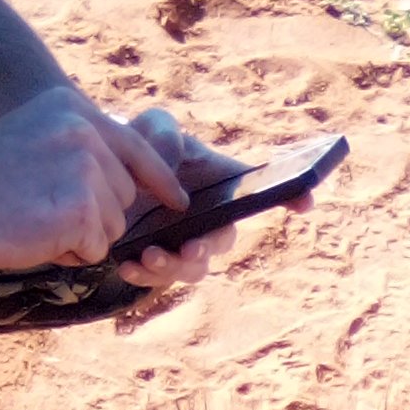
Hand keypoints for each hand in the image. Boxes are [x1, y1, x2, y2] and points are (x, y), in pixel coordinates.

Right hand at [0, 86, 188, 271]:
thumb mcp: (32, 141)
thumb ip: (76, 151)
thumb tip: (126, 186)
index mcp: (71, 106)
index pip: (134, 147)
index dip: (159, 180)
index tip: (179, 201)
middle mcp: (85, 129)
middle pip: (124, 196)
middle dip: (91, 217)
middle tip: (36, 210)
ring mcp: (86, 166)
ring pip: (113, 226)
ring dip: (79, 237)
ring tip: (32, 220)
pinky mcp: (82, 207)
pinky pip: (96, 249)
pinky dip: (68, 254)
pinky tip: (32, 235)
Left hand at [112, 108, 314, 291]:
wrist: (102, 172)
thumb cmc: (141, 147)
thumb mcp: (152, 129)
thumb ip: (166, 137)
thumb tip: (172, 176)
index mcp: (223, 187)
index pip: (264, 193)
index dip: (292, 196)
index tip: (306, 201)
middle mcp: (210, 222)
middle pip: (222, 243)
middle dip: (208, 249)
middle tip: (191, 246)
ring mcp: (184, 246)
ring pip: (193, 269)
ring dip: (175, 267)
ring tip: (150, 254)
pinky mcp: (155, 263)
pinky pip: (157, 280)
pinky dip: (144, 276)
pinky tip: (127, 264)